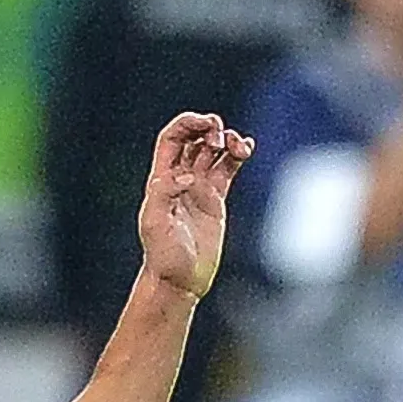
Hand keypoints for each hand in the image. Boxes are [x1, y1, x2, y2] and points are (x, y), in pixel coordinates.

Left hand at [137, 113, 251, 300]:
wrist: (179, 278)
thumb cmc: (162, 254)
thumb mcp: (155, 223)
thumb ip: (166, 195)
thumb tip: (188, 176)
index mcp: (161, 178)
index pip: (173, 139)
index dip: (188, 124)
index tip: (207, 123)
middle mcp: (180, 178)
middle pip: (195, 139)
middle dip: (209, 128)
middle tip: (220, 136)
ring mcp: (199, 188)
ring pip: (215, 152)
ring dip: (228, 140)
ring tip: (240, 146)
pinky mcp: (215, 199)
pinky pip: (228, 169)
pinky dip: (237, 156)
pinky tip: (246, 149)